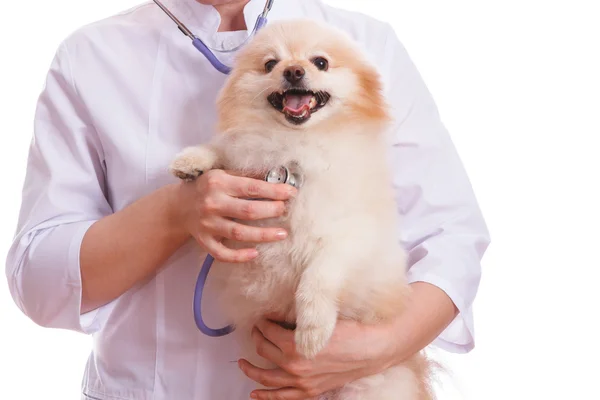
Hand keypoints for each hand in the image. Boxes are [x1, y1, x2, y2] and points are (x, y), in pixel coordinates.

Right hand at [174, 169, 296, 262]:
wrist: (179, 206)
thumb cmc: (208, 188)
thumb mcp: (224, 174)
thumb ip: (247, 176)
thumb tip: (277, 177)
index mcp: (219, 183)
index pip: (252, 187)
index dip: (274, 191)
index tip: (291, 193)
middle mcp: (213, 203)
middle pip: (248, 210)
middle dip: (272, 211)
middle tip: (285, 211)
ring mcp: (207, 224)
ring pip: (239, 233)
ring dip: (263, 235)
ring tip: (282, 234)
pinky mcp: (204, 241)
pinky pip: (222, 253)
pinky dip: (238, 256)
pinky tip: (255, 253)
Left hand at [238, 318, 398, 398]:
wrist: (372, 350)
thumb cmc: (350, 331)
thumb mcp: (320, 320)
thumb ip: (298, 320)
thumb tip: (280, 316)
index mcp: (295, 345)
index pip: (268, 331)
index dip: (263, 322)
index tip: (263, 318)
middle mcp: (294, 365)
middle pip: (264, 350)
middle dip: (257, 338)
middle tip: (256, 331)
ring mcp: (301, 381)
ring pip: (266, 377)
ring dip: (251, 369)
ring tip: (242, 363)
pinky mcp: (310, 391)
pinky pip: (282, 397)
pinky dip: (266, 396)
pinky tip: (254, 393)